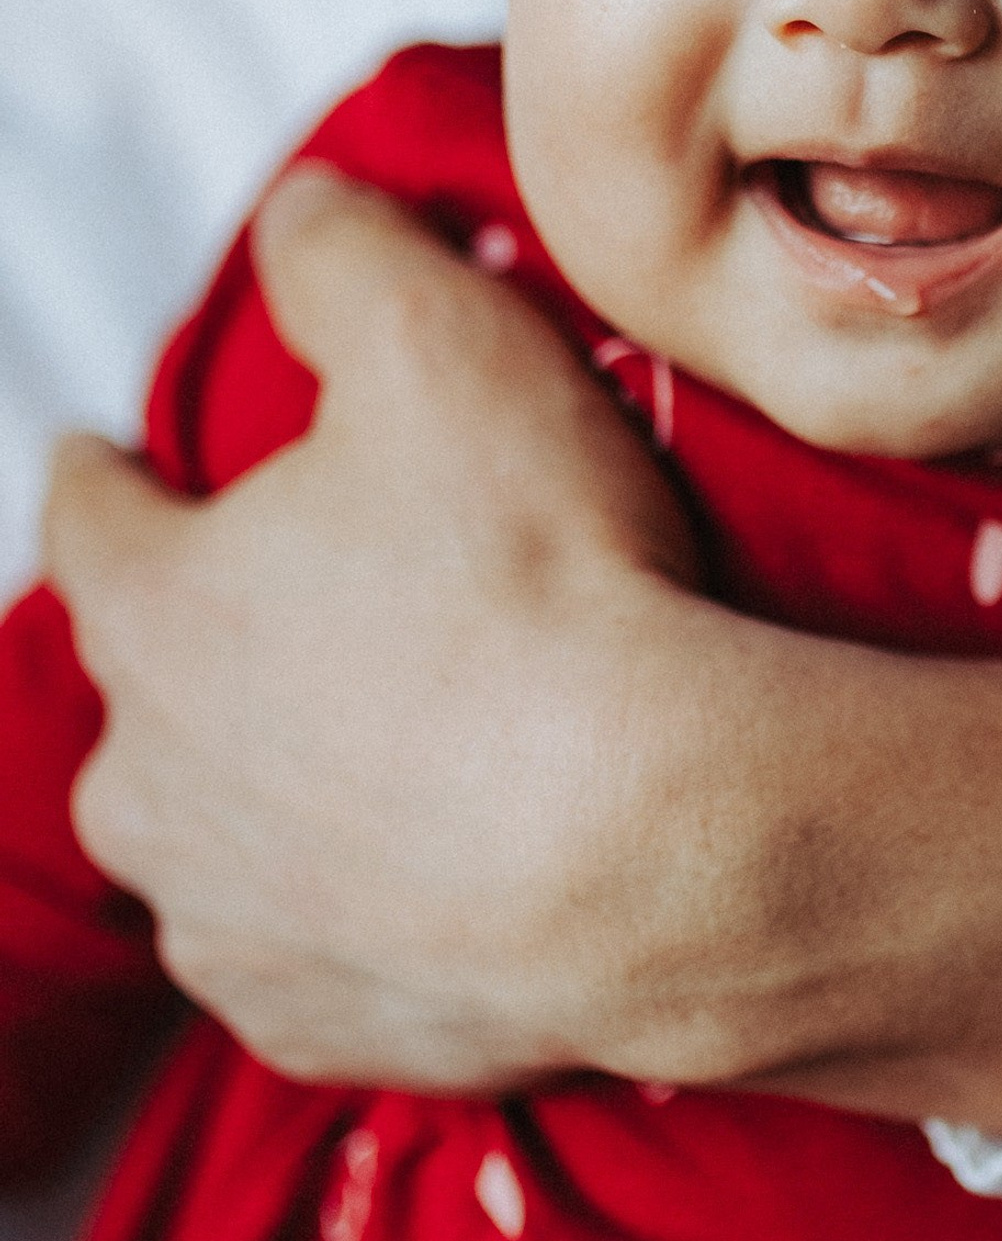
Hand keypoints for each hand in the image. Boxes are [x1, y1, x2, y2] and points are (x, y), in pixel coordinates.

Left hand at [42, 168, 1001, 1133]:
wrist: (667, 848)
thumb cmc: (546, 584)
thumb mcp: (447, 345)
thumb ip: (343, 252)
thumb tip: (298, 211)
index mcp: (158, 607)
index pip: (96, 513)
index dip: (121, 473)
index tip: (130, 460)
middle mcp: (152, 779)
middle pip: (149, 694)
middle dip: (215, 653)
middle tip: (332, 622)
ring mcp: (234, 922)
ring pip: (216, 843)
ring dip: (275, 799)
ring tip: (396, 767)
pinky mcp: (328, 1029)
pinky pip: (312, 962)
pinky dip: (358, 919)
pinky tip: (444, 887)